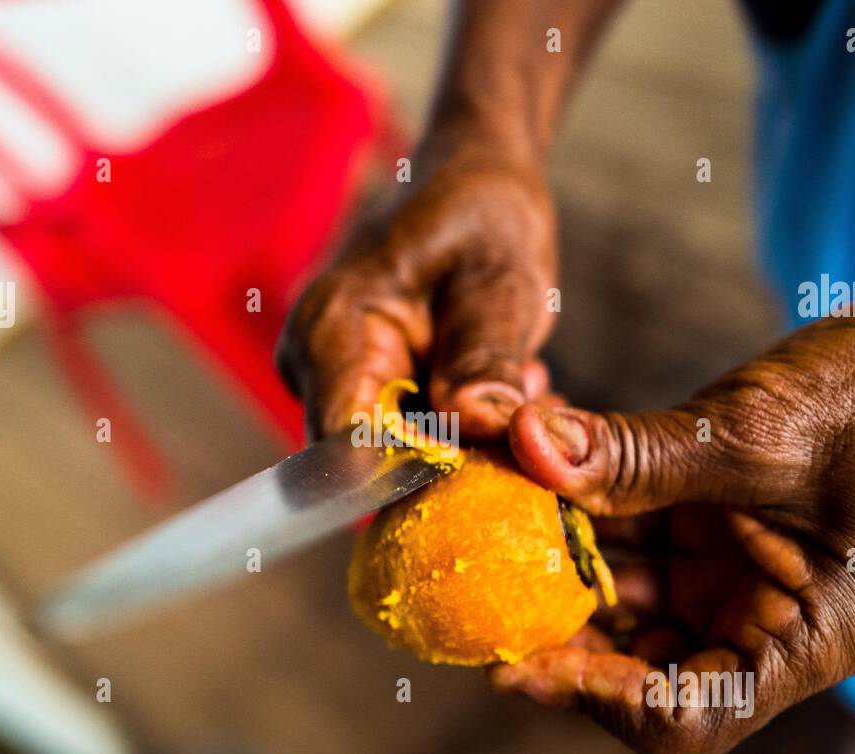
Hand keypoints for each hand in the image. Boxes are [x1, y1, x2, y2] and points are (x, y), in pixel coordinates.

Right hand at [276, 137, 557, 440]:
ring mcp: (339, 386)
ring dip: (476, 443)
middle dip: (462, 457)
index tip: (498, 461)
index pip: (346, 445)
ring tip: (533, 384)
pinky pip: (417, 444)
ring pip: (404, 460)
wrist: (474, 180)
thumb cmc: (482, 212)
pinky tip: (518, 390)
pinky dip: (473, 432)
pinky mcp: (369, 398)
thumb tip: (477, 424)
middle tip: (539, 409)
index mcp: (327, 330)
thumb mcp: (499, 276)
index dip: (421, 472)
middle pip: (376, 464)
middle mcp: (315, 369)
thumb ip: (486, 355)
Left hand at [489, 271, 854, 753]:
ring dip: (562, 565)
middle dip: (563, 633)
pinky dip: (585, 516)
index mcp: (809, 638)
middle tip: (485, 593)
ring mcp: (739, 580)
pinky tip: (532, 479)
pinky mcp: (719, 534)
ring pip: (628, 602)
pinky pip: (636, 542)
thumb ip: (637, 453)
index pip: (687, 715)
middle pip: (642, 668)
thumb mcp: (757, 431)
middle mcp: (768, 625)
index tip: (520, 660)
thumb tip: (524, 447)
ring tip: (497, 523)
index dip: (598, 699)